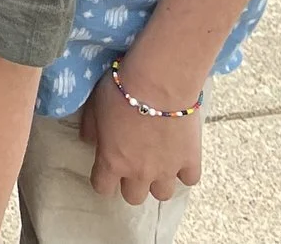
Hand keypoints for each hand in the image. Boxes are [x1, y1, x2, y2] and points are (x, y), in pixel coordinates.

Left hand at [80, 65, 203, 205]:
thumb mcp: (94, 106)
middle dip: (132, 183)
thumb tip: (89, 141)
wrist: (159, 82)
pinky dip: (184, 171)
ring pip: (162, 195)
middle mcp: (139, 172)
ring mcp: (167, 169)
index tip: (106, 168)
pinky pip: (189, 179)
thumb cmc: (121, 90)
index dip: (103, 179)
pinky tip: (179, 156)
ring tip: (158, 162)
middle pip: (134, 197)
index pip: (102, 187)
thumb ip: (91, 129)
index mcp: (112, 161)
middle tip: (134, 164)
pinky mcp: (191, 161)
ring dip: (158, 181)